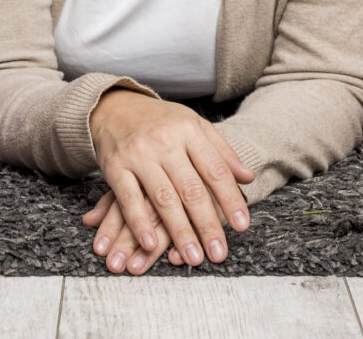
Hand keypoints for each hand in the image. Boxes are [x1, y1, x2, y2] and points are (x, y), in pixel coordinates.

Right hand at [88, 89, 252, 266]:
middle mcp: (165, 141)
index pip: (215, 169)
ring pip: (163, 198)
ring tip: (192, 257)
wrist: (114, 106)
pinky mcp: (114, 167)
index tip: (242, 225)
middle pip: (191, 189)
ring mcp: (138, 154)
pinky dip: (140, 223)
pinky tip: (151, 244)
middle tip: (219, 253)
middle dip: (207, 225)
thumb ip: (221, 152)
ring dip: (179, 231)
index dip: (230, 199)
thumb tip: (248, 177)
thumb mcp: (194, 125)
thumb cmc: (161, 121)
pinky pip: (129, 199)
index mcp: (189, 130)